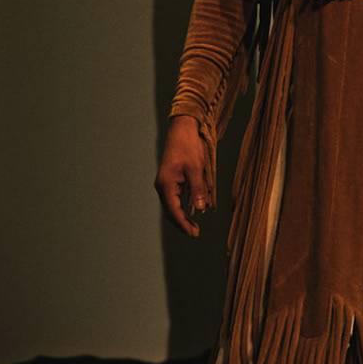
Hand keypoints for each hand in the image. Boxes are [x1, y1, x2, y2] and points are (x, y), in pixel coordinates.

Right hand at [155, 116, 209, 237]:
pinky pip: (173, 198)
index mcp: (166, 184)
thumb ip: (197, 189)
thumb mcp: (196, 168)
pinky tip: (189, 212)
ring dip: (181, 216)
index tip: (193, 234)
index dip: (183, 224)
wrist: (182, 129)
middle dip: (182, 223)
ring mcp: (164, 183)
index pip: (173, 211)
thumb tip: (199, 209)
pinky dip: (180, 207)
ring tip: (194, 227)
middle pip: (170, 211)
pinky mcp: (169, 179)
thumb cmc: (189, 147)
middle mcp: (162, 186)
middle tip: (195, 233)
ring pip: (171, 206)